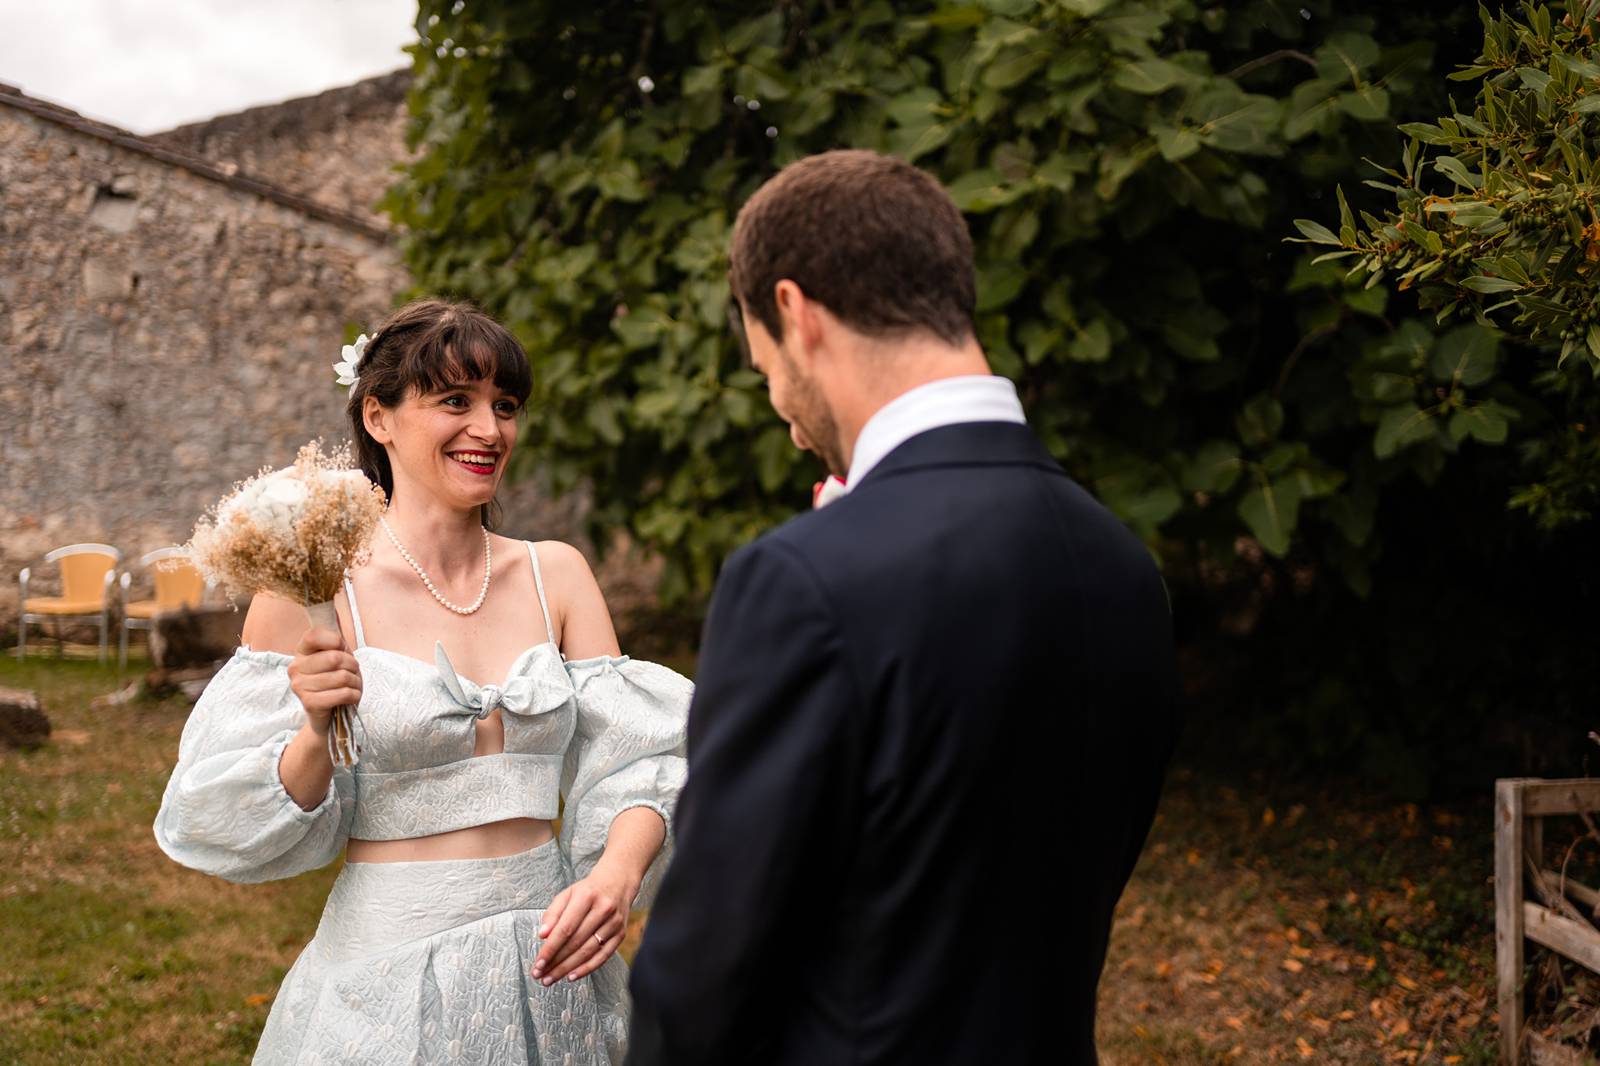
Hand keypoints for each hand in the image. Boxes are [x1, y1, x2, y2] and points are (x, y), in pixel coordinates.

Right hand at [287, 626, 360, 731]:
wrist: (328, 715)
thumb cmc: (335, 682)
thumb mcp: (337, 658)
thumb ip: (336, 643)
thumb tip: (338, 630)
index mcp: (300, 652)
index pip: (314, 635)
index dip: (335, 641)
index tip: (342, 650)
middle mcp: (295, 668)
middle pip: (335, 657)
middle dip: (353, 665)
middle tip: (353, 673)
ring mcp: (299, 686)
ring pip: (342, 676)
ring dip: (356, 682)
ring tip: (352, 686)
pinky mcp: (309, 703)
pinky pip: (342, 693)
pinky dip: (354, 695)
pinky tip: (351, 696)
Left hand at [531, 864, 639, 984]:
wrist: (618, 882)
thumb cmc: (589, 890)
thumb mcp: (567, 894)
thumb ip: (553, 914)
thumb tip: (542, 935)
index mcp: (586, 896)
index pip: (565, 928)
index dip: (550, 948)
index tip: (538, 963)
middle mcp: (603, 909)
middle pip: (576, 942)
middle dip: (555, 962)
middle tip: (540, 975)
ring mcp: (614, 923)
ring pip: (588, 952)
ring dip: (567, 968)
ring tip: (551, 978)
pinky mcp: (621, 934)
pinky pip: (603, 956)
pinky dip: (587, 968)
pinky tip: (572, 976)